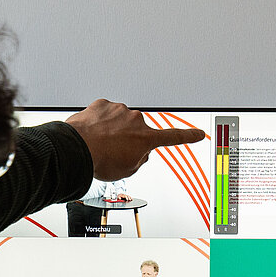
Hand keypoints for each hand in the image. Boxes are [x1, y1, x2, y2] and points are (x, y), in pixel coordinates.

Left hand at [66, 100, 204, 180]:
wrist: (77, 149)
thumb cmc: (100, 161)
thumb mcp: (127, 171)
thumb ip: (139, 160)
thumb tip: (139, 153)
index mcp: (146, 139)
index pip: (173, 137)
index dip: (188, 136)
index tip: (199, 133)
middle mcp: (136, 121)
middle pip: (138, 132)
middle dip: (128, 140)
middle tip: (112, 154)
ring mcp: (119, 111)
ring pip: (120, 122)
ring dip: (112, 132)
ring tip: (99, 145)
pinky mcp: (103, 105)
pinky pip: (104, 114)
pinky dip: (99, 123)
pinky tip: (92, 134)